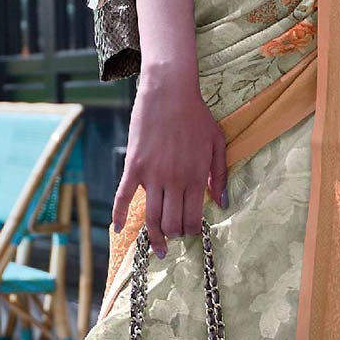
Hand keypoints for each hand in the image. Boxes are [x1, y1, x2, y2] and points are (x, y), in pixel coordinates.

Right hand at [111, 64, 227, 255]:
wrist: (169, 92)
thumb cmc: (197, 116)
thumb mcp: (217, 144)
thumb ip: (220, 176)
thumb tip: (222, 203)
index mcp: (196, 177)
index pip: (193, 219)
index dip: (192, 231)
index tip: (191, 232)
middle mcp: (174, 181)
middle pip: (172, 223)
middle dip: (174, 235)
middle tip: (174, 237)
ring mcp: (152, 175)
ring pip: (151, 217)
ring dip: (154, 237)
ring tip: (157, 248)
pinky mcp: (134, 166)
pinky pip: (123, 197)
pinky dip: (118, 215)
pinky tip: (118, 229)